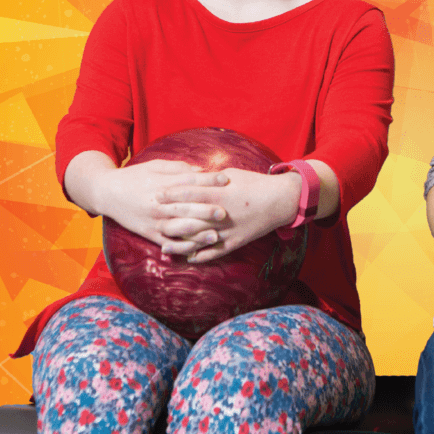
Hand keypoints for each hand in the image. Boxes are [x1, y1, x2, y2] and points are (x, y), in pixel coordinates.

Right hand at [89, 158, 228, 252]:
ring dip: (197, 233)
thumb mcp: (155, 166)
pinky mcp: (149, 233)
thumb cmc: (135, 176)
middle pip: (185, 206)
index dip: (208, 180)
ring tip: (215, 235)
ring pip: (178, 228)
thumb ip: (179, 168)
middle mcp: (159, 203)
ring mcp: (154, 220)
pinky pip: (168, 242)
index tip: (225, 179)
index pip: (189, 181)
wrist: (107, 192)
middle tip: (225, 212)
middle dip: (206, 209)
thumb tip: (202, 170)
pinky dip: (182, 247)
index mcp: (162, 184)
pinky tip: (196, 249)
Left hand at [157, 167, 301, 263]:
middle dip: (170, 217)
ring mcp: (228, 230)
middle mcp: (221, 213)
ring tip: (164, 247)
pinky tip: (189, 258)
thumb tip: (191, 178)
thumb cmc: (254, 183)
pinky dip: (202, 256)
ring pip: (200, 239)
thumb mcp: (231, 175)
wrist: (279, 200)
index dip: (172, 194)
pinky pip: (216, 252)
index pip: (190, 193)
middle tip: (153, 219)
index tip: (157, 194)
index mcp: (220, 193)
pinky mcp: (236, 242)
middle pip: (190, 217)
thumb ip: (210, 179)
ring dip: (181, 244)